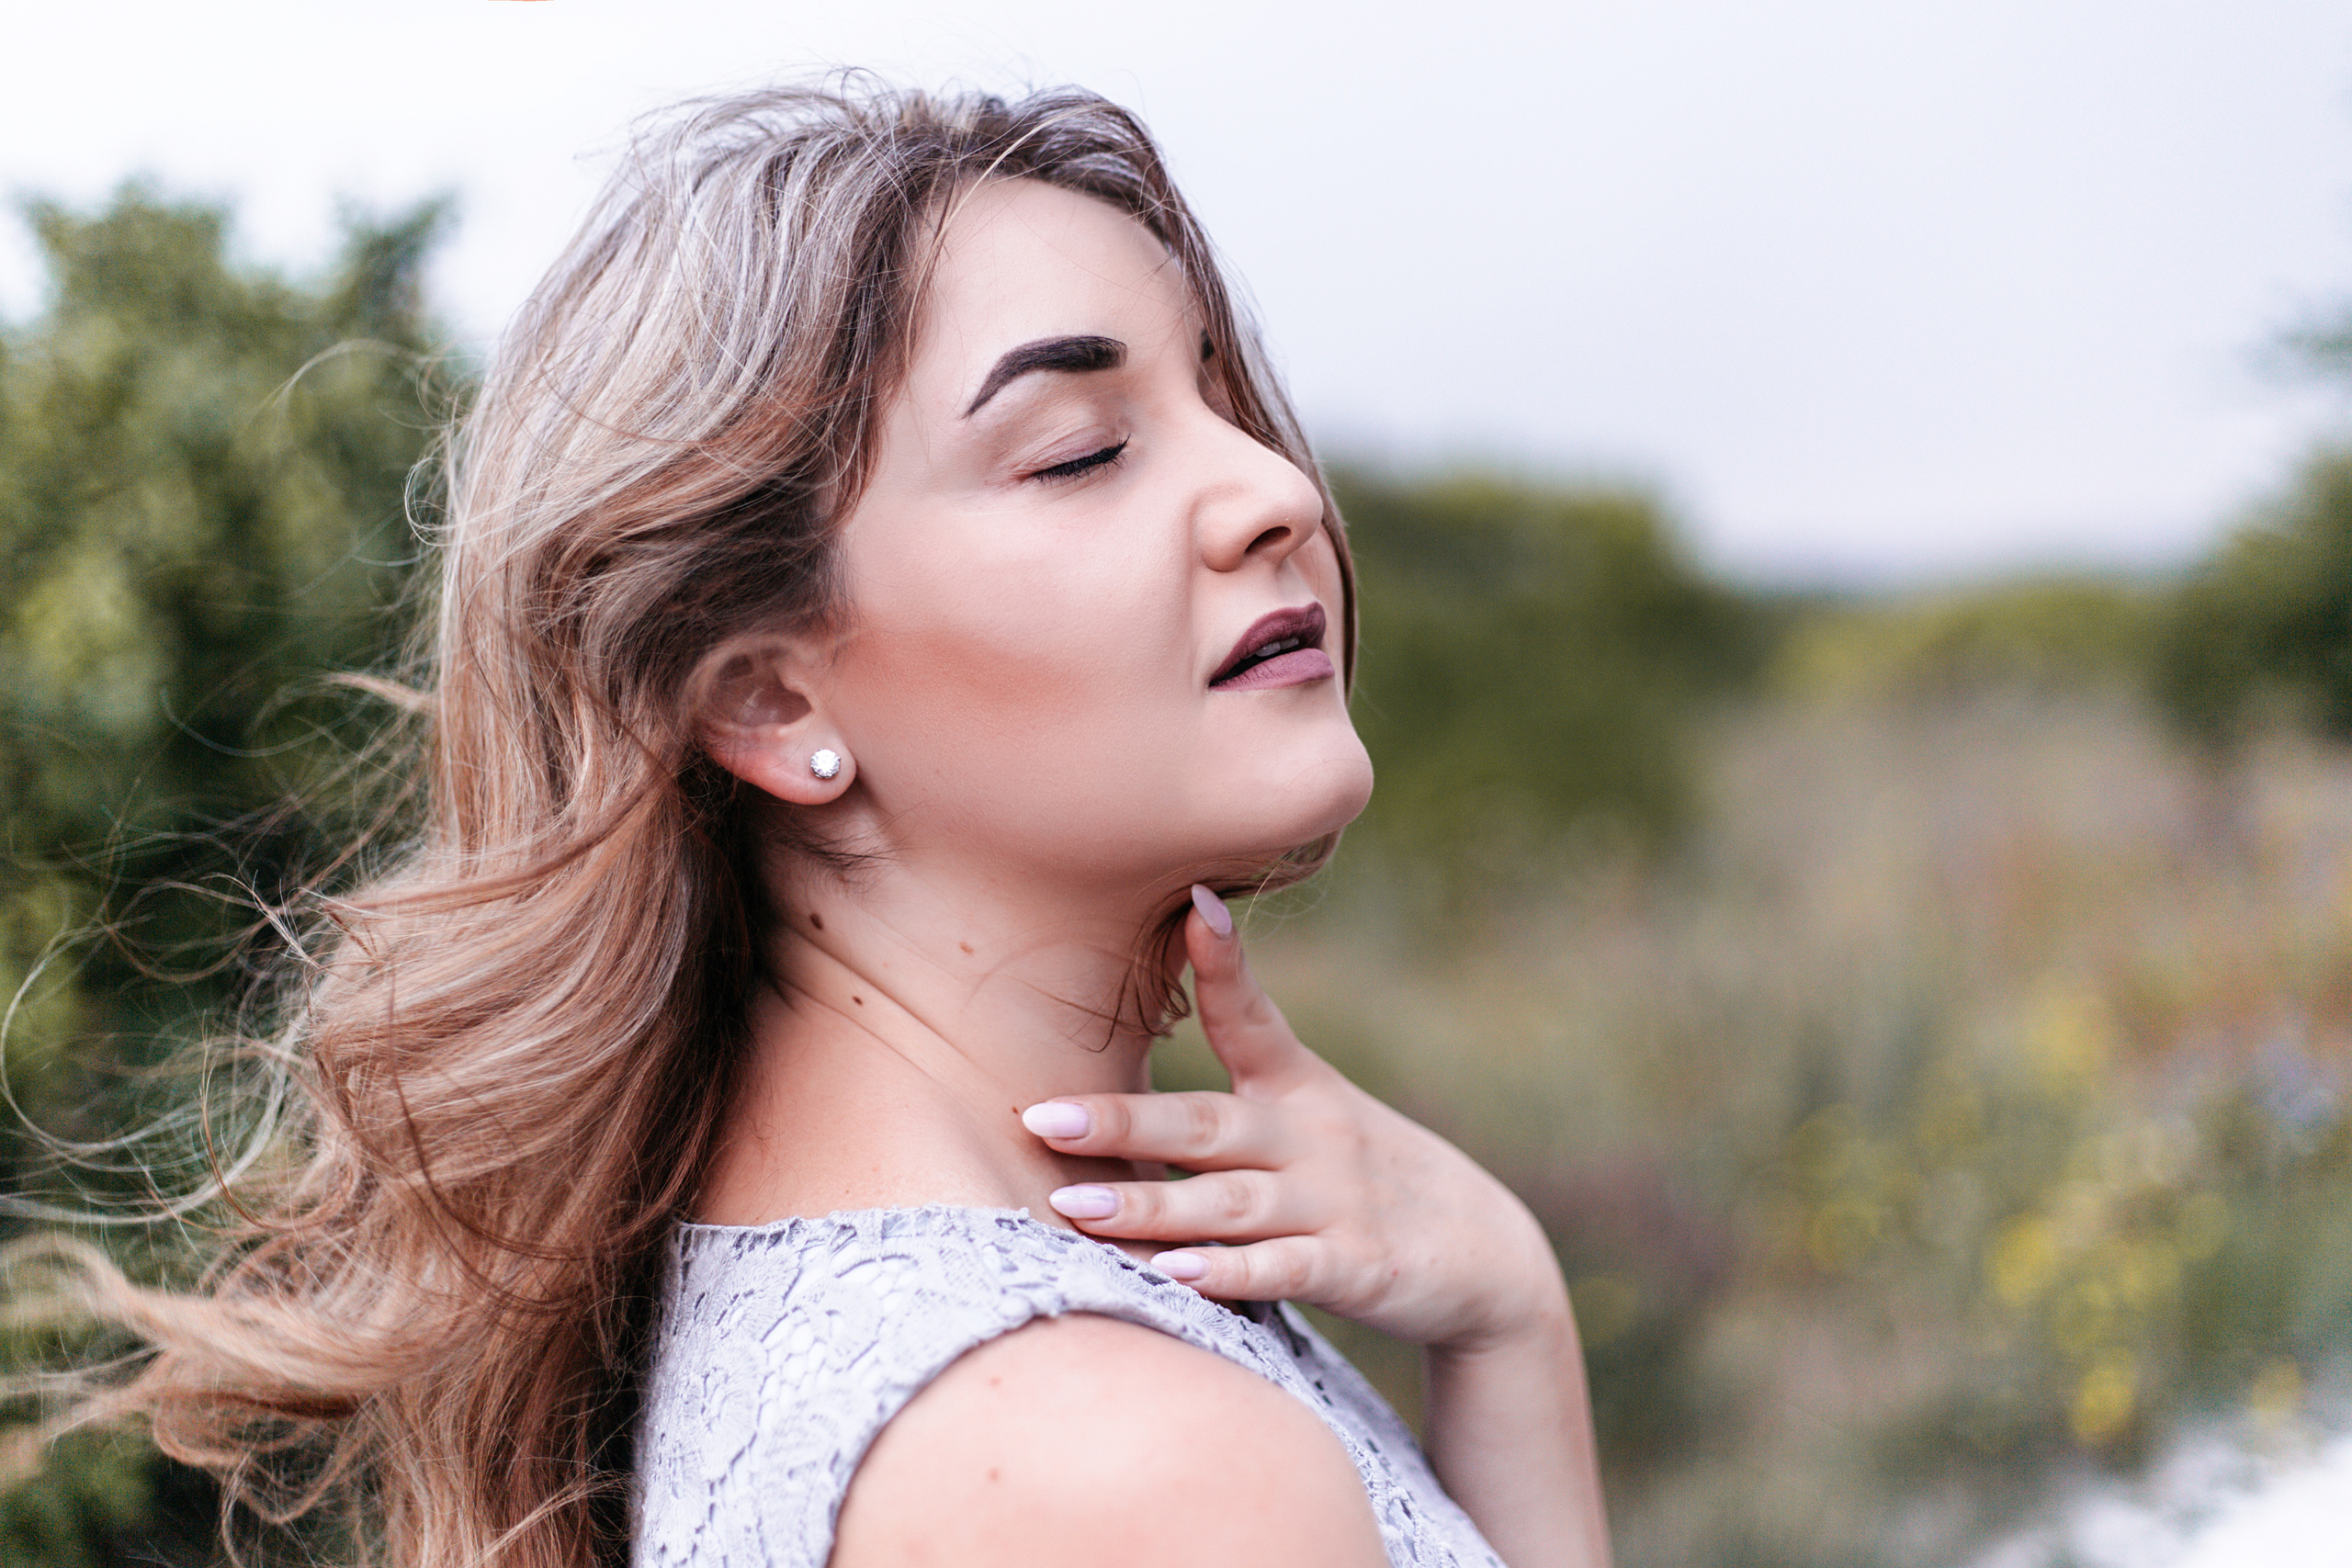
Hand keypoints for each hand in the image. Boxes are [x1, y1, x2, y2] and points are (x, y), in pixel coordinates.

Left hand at [1021, 887, 1570, 1354]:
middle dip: (1120, 1119)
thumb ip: (1242, 1086)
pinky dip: (1228, 1274)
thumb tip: (1150, 1042)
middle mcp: (1313, 1136)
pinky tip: (1173, 1277)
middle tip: (1039, 1116)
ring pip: (1229, 1202)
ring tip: (1074, 1206)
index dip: (1225, 963)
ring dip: (1150, 1207)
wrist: (1489, 1256)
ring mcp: (1335, 1203)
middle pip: (1206, 1124)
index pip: (1253, 1018)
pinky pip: (1283, 1270)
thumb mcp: (1320, 1111)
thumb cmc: (1375, 1178)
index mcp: (1299, 1088)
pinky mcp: (1357, 1268)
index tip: (1194, 905)